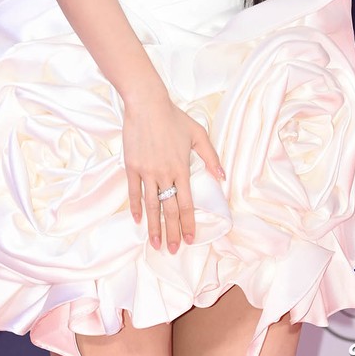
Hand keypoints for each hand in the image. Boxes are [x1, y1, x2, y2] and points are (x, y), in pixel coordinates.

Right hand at [122, 94, 224, 253]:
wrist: (147, 105)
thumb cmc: (173, 118)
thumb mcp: (198, 134)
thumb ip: (211, 157)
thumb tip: (222, 177)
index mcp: (182, 168)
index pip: (186, 204)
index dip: (188, 224)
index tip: (190, 240)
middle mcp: (164, 174)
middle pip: (169, 210)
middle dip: (171, 233)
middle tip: (172, 250)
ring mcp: (147, 171)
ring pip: (151, 205)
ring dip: (154, 227)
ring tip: (155, 244)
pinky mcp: (132, 167)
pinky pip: (134, 192)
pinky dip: (135, 208)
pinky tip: (138, 220)